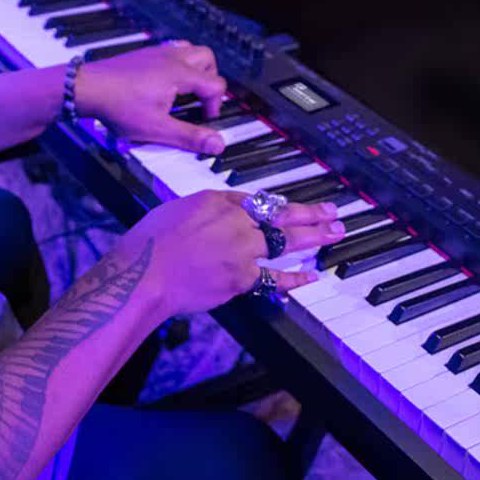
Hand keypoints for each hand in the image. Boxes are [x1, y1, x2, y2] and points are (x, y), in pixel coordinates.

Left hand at [72, 41, 231, 155]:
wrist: (87, 88)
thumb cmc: (118, 106)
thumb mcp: (157, 129)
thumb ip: (189, 137)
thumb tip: (217, 144)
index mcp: (180, 74)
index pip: (216, 84)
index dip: (215, 105)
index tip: (204, 119)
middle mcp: (171, 58)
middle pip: (208, 58)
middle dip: (211, 79)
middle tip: (201, 99)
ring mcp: (157, 52)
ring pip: (190, 49)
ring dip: (196, 68)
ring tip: (187, 89)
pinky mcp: (144, 54)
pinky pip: (171, 50)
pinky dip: (177, 63)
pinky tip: (165, 83)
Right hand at [113, 191, 346, 319]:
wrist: (144, 274)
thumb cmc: (148, 244)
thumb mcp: (173, 210)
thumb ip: (201, 210)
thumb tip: (215, 216)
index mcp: (216, 201)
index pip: (256, 200)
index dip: (278, 205)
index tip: (292, 207)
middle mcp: (234, 221)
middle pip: (281, 214)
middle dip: (310, 213)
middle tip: (332, 211)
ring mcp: (241, 250)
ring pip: (286, 240)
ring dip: (314, 236)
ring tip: (334, 232)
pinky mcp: (241, 278)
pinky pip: (274, 278)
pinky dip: (294, 279)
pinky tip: (312, 277)